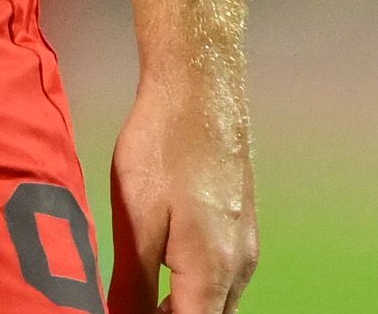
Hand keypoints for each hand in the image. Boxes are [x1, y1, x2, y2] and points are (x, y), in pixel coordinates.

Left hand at [105, 71, 256, 312]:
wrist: (199, 86)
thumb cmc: (163, 146)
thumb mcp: (136, 223)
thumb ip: (133, 287)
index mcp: (213, 270)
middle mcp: (239, 265)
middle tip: (130, 307)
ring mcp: (246, 244)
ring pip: (219, 304)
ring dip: (183, 311)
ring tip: (141, 298)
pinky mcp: (242, 226)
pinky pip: (223, 279)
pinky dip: (195, 291)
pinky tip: (163, 271)